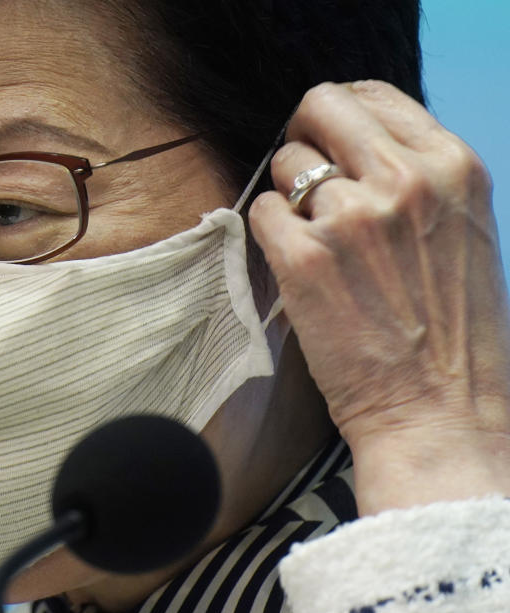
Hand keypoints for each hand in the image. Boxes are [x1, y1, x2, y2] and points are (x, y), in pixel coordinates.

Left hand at [250, 81, 509, 514]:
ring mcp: (349, 216)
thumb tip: (354, 147)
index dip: (338, 113)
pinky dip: (268, 235)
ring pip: (285, 165)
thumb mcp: (460, 231)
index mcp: (450, 166)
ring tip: (316, 245)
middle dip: (302, 135)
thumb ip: (415, 180)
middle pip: (319, 107)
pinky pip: (259, 212)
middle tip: (301, 176)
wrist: (439, 411)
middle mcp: (402, 179)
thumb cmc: (451, 331)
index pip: (372, 94)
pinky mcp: (303, 257)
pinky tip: (295, 267)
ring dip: (289, 198)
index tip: (326, 136)